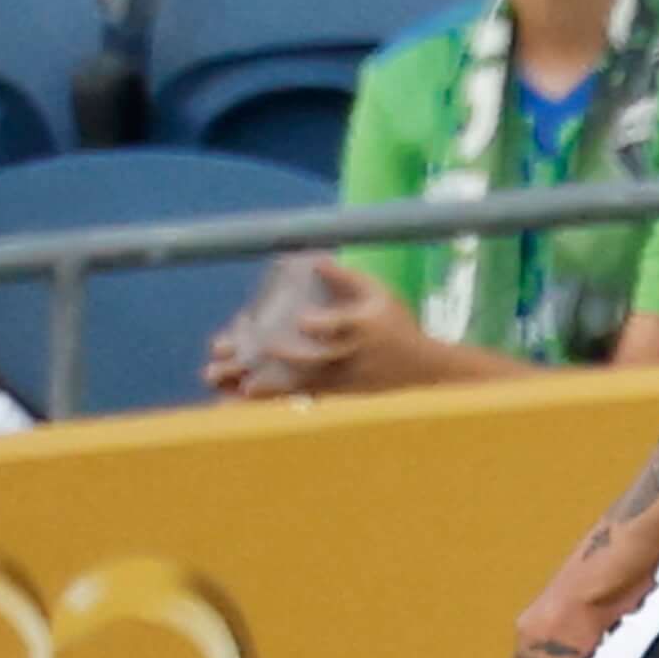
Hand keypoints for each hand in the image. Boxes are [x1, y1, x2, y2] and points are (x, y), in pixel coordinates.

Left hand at [207, 253, 405, 399]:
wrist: (421, 372)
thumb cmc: (397, 325)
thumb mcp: (379, 295)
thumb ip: (346, 278)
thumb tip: (314, 260)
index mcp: (364, 327)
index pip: (342, 327)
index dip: (323, 324)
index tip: (302, 321)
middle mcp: (351, 356)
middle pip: (314, 360)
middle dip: (284, 357)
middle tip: (250, 352)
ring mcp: (343, 379)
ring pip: (301, 383)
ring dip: (270, 384)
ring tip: (236, 386)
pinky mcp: (335, 393)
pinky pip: (298, 395)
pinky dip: (273, 396)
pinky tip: (243, 397)